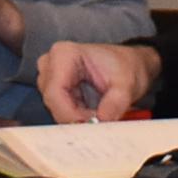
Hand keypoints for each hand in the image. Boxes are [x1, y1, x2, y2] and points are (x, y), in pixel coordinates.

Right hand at [36, 39, 161, 123]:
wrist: (127, 64)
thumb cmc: (124, 66)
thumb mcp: (127, 83)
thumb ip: (116, 101)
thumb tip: (102, 119)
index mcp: (64, 54)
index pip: (55, 93)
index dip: (72, 114)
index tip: (93, 123)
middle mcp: (51, 62)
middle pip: (53, 102)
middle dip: (75, 117)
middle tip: (99, 122)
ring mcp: (50, 75)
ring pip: (55, 108)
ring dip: (76, 117)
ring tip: (99, 113)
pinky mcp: (53, 86)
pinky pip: (59, 108)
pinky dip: (76, 115)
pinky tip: (92, 112)